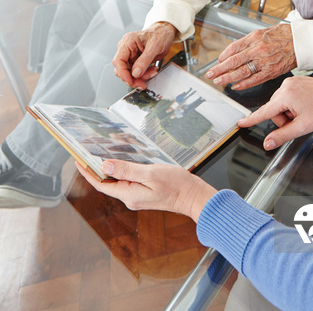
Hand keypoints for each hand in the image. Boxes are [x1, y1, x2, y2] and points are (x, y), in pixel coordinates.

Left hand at [76, 159, 216, 221]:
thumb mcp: (150, 173)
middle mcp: (130, 198)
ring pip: (117, 183)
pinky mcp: (144, 194)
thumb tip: (105, 166)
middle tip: (87, 154)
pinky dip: (120, 172)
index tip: (79, 161)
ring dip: (108, 170)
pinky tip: (122, 164)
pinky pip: (127, 182)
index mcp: (128, 194)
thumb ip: (127, 170)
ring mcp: (137, 197)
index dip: (89, 172)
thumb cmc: (175, 185)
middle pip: (107, 184)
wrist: (193, 197)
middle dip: (96, 170)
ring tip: (101, 156)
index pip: (101, 184)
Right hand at [113, 22, 177, 88]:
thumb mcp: (155, 46)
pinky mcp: (135, 60)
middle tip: (142, 83)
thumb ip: (145, 60)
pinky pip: (136, 72)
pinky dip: (144, 74)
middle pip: (122, 69)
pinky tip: (152, 70)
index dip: (123, 73)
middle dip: (132, 78)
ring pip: (129, 72)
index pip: (118, 60)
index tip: (130, 81)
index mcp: (128, 42)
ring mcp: (130, 54)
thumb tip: (135, 73)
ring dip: (140, 77)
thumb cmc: (160, 34)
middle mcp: (127, 48)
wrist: (166, 32)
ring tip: (152, 72)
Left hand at [205, 24, 295, 89]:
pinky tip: (235, 86)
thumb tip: (234, 51)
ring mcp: (264, 61)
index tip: (217, 62)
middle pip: (234, 61)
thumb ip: (248, 42)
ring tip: (218, 81)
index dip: (223, 56)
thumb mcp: (262, 32)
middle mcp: (258, 49)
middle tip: (210, 74)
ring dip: (228, 78)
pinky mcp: (271, 71)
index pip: (233, 48)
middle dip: (220, 69)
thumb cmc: (283, 35)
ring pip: (242, 72)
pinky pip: (254, 79)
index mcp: (254, 38)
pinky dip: (244, 84)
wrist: (301, 41)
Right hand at [238, 76, 312, 149]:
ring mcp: (291, 81)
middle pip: (274, 109)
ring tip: (305, 113)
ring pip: (280, 103)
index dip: (251, 120)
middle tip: (299, 121)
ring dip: (289, 112)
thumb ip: (282, 135)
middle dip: (284, 119)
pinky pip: (287, 96)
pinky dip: (293, 104)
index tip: (241, 123)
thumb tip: (268, 143)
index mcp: (286, 96)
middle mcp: (285, 86)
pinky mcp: (296, 80)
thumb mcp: (303, 127)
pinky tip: (306, 106)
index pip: (264, 111)